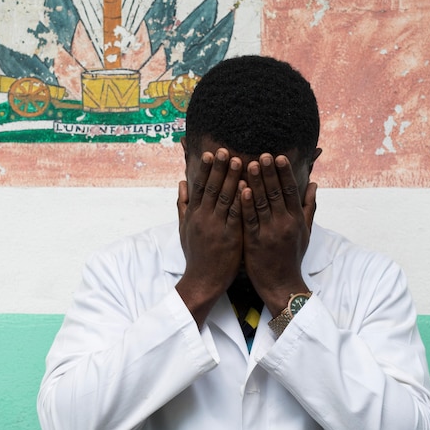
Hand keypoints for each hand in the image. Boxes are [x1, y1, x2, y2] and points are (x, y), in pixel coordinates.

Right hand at [176, 148, 243, 325]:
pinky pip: (237, 214)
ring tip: (240, 161)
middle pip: (211, 188)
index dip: (204, 169)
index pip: (198, 187)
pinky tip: (248, 187)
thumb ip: (183, 204)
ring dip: (232, 178)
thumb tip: (181, 183)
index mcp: (193, 214)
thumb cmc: (195, 255)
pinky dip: (242, 200)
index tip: (209, 153)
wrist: (202, 280)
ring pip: (224, 198)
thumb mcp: (184, 228)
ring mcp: (217, 227)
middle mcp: (203, 217)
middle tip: (225, 149)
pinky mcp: (230, 236)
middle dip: (219, 168)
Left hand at [240, 154, 316, 315]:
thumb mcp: (305, 232)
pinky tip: (241, 189)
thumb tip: (314, 184)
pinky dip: (245, 204)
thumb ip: (309, 207)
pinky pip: (249, 220)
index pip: (291, 191)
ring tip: (249, 164)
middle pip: (276, 193)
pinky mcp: (254, 241)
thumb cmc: (292, 256)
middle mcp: (284, 223)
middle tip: (263, 154)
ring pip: (261, 203)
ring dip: (256, 182)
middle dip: (269, 172)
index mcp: (296, 219)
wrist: (281, 284)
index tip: (278, 156)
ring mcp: (269, 232)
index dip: (284, 173)